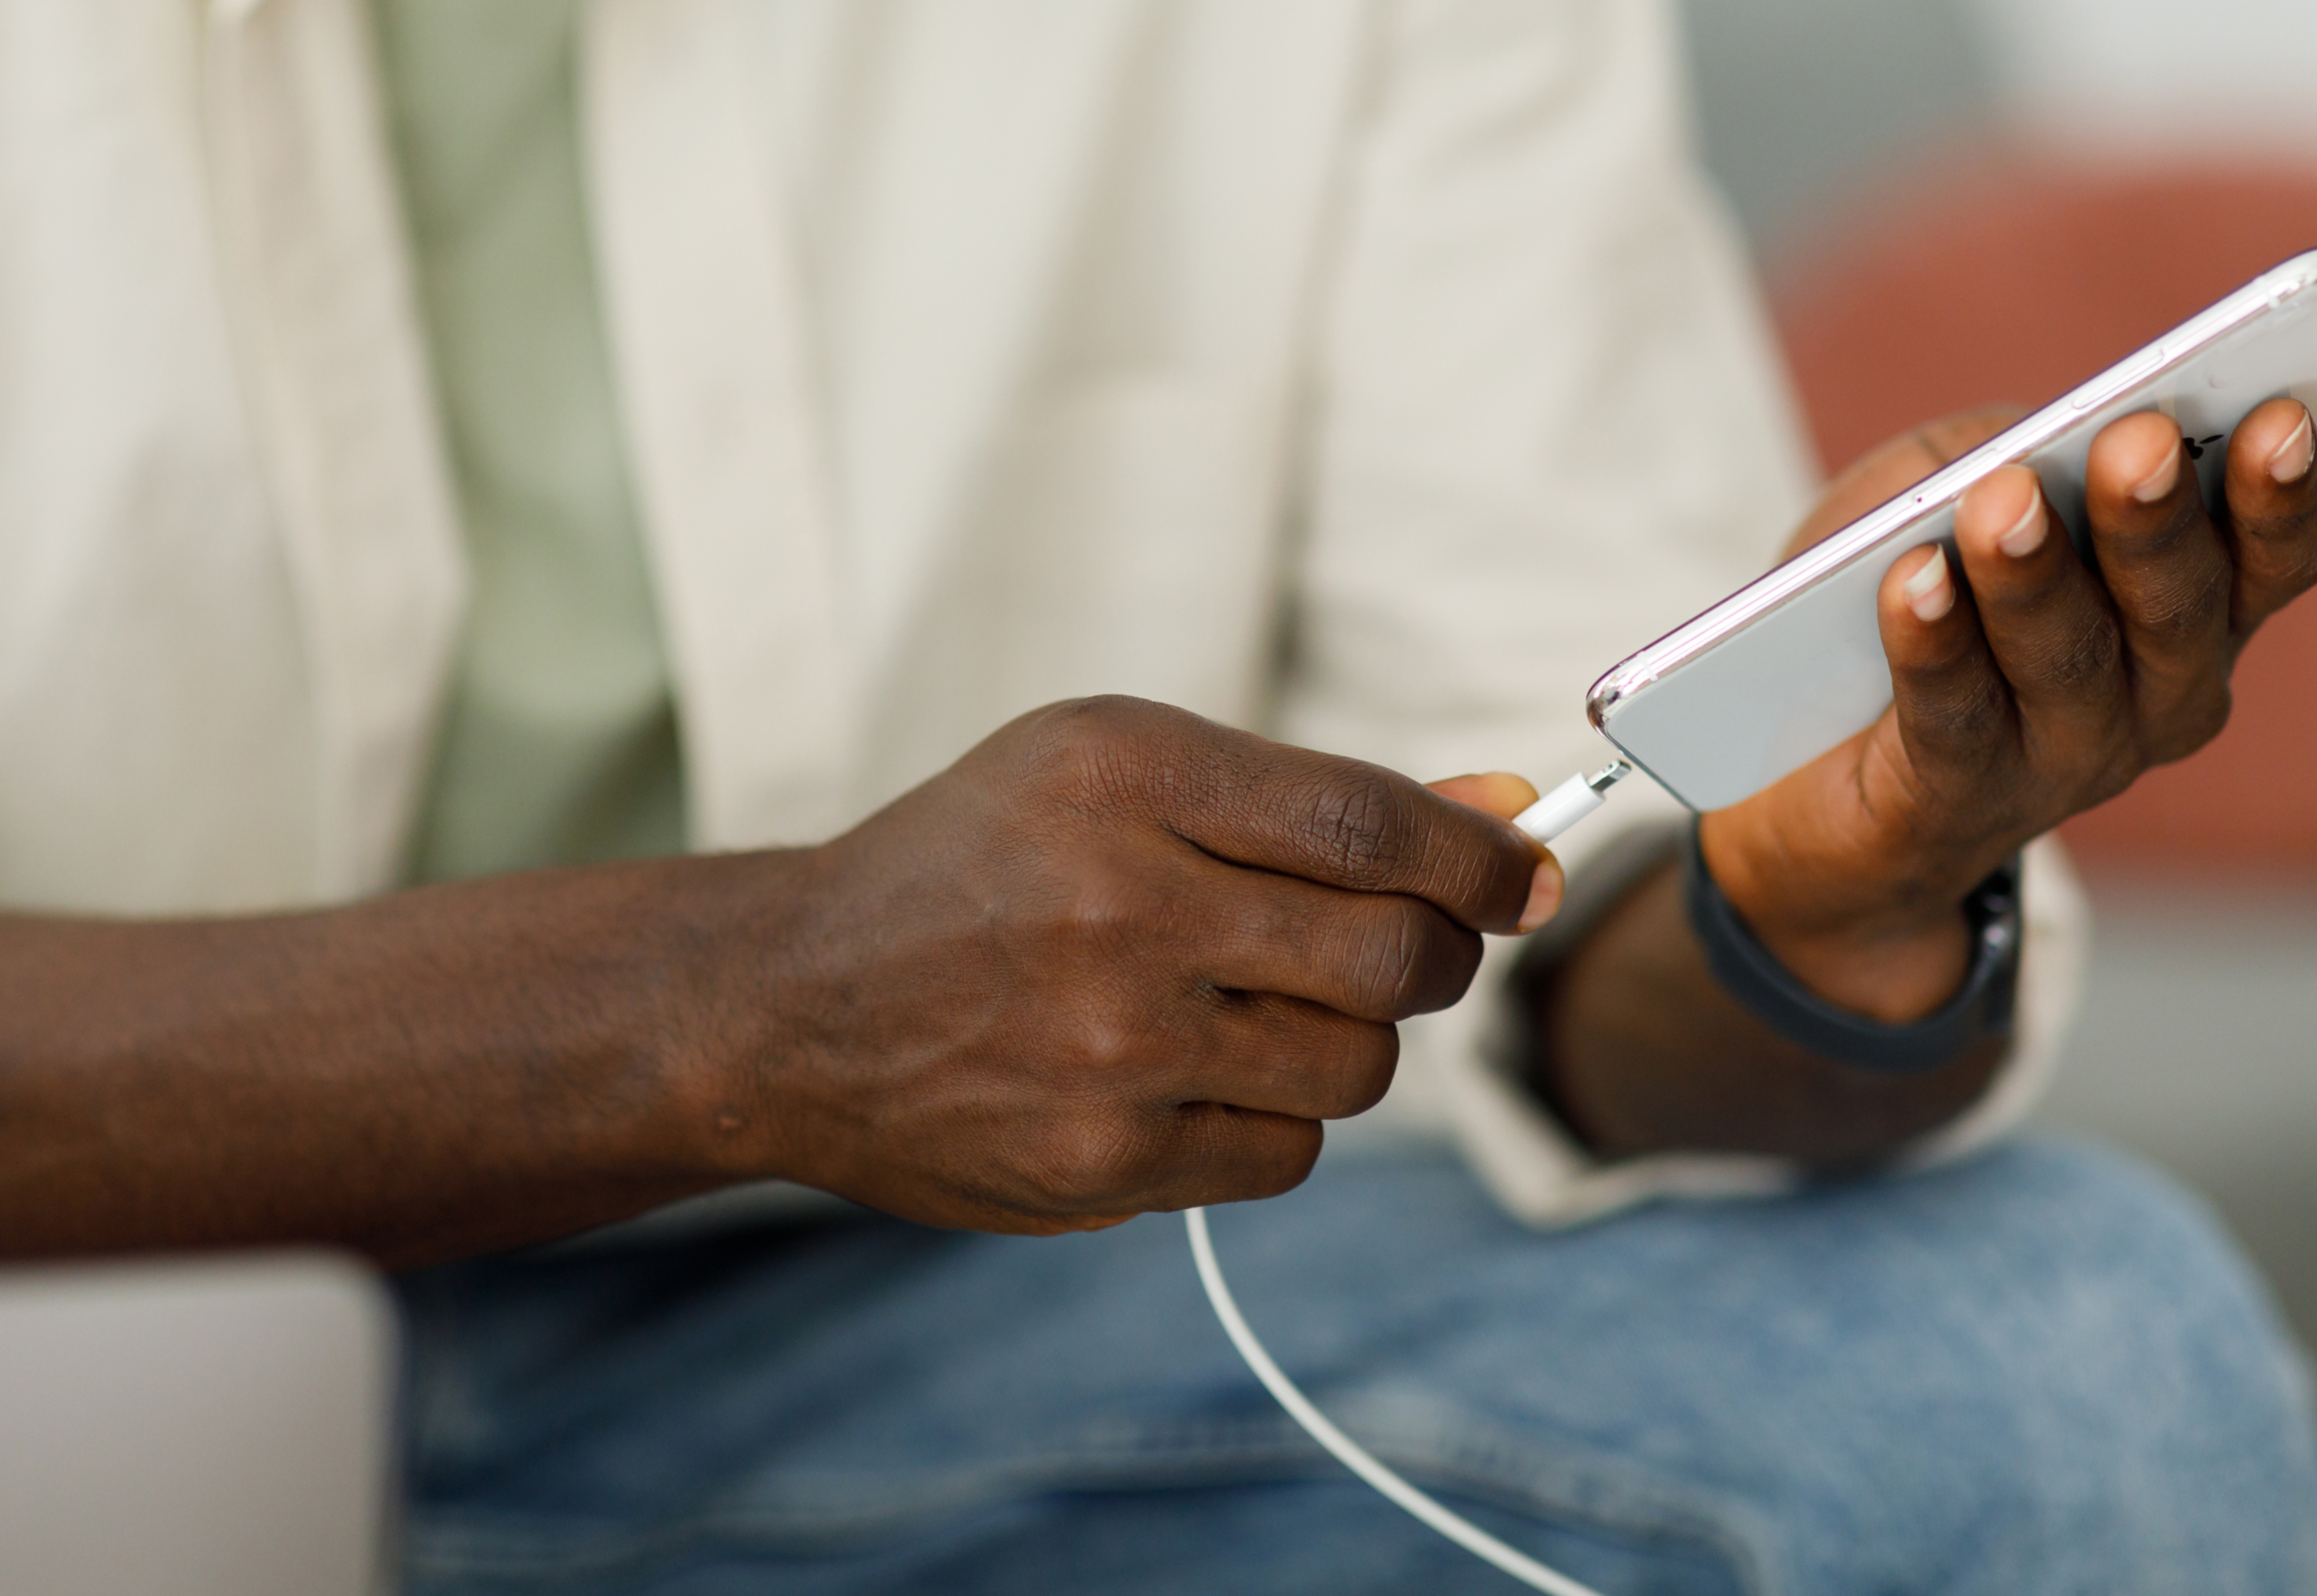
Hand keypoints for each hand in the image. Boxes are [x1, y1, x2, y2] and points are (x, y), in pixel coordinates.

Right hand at [700, 697, 1552, 1233]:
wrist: (790, 1008)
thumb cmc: (977, 868)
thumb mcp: (1118, 774)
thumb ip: (1313, 799)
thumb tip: (1503, 820)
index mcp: (1123, 775)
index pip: (1369, 825)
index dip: (1478, 860)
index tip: (1526, 876)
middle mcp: (1118, 906)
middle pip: (1391, 956)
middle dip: (1430, 955)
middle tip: (1392, 949)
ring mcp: (1109, 1049)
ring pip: (1357, 1070)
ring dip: (1348, 1043)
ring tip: (1258, 1010)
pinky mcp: (1101, 1163)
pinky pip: (1286, 1157)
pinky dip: (1273, 1120)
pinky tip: (1191, 1080)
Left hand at [1702, 399, 2316, 1019]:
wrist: (1826, 768)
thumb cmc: (1929, 581)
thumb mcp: (1972, 487)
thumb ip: (2015, 456)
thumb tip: (2027, 447)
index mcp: (2203, 605)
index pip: (2277, 558)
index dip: (2284, 496)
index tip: (2283, 419)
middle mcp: (2163, 692)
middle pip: (2178, 604)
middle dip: (2153, 519)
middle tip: (2140, 442)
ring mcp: (2071, 757)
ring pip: (2067, 658)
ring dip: (2034, 574)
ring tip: (2003, 497)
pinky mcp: (1964, 797)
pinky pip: (1955, 715)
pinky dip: (1934, 642)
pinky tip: (1914, 580)